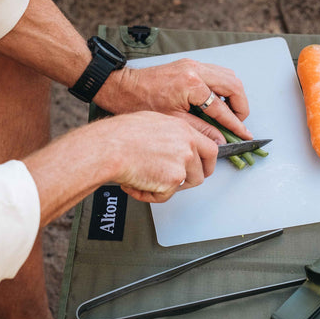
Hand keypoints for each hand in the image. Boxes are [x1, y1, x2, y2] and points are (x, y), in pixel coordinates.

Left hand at [95, 59, 251, 142]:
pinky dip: (223, 89)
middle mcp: (195, 70)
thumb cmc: (140, 104)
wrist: (122, 87)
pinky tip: (218, 104)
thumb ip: (201, 130)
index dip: (235, 124)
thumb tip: (220, 140)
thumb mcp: (173, 123)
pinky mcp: (190, 65)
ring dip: (233, 97)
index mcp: (191, 84)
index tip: (244, 135)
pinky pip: (217, 74)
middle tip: (238, 124)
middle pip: (233, 85)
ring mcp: (193, 65)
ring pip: (228, 77)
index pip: (221, 107)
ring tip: (230, 115)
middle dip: (240, 107)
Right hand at [100, 111, 218, 202]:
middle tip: (177, 182)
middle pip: (203, 171)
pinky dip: (150, 195)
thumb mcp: (152, 122)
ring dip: (168, 187)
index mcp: (184, 130)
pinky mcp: (173, 180)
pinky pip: (165, 196)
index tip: (203, 168)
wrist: (110, 148)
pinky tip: (136, 184)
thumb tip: (172, 144)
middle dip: (192, 180)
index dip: (206, 162)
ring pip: (184, 185)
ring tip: (146, 179)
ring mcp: (182, 164)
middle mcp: (187, 146)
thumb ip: (170, 135)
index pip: (210, 149)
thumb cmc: (121, 134)